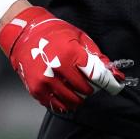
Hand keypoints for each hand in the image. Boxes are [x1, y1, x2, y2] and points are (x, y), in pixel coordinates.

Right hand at [0, 6, 131, 112]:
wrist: (24, 35)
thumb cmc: (54, 33)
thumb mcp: (78, 37)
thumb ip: (96, 56)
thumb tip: (115, 73)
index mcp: (69, 52)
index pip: (95, 75)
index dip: (108, 83)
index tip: (115, 86)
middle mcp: (56, 68)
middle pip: (84, 90)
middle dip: (90, 88)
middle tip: (88, 82)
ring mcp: (45, 80)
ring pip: (72, 100)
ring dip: (78, 97)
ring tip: (76, 87)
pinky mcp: (36, 89)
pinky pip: (57, 104)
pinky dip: (64, 101)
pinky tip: (65, 91)